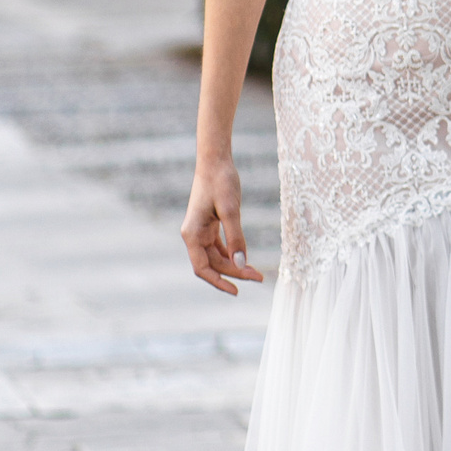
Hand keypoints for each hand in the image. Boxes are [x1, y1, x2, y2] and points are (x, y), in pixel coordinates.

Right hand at [182, 158, 263, 293]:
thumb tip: (241, 263)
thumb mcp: (231, 209)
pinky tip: (245, 259)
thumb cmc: (221, 181)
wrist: (216, 160)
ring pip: (216, 257)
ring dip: (234, 265)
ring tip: (255, 272)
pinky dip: (231, 254)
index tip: (238, 291)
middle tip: (258, 277)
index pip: (202, 268)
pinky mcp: (209, 225)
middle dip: (234, 272)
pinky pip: (219, 247)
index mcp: (192, 234)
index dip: (219, 282)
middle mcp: (193, 235)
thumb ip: (235, 237)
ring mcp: (201, 230)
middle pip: (212, 264)